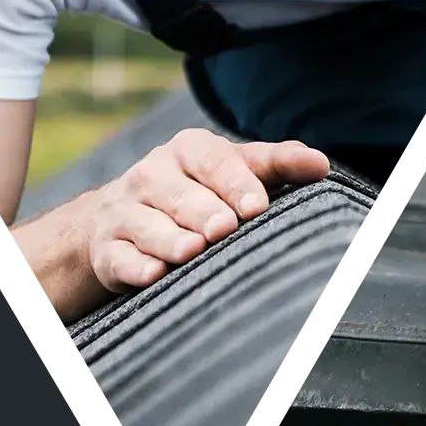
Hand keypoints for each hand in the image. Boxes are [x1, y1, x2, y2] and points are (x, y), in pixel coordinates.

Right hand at [86, 130, 329, 294]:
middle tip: (224, 229)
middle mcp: (151, 175)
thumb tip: (319, 163)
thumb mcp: (230, 170)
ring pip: (147, 224)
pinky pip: (119, 257)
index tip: (256, 206)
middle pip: (179, 193)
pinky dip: (135, 266)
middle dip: (203, 211)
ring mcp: (124, 212)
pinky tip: (153, 274)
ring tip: (193, 250)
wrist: (117, 218)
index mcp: (187, 150)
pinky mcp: (106, 249)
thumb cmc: (194, 191)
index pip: (213, 160)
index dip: (235, 181)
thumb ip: (273, 164)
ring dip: (170, 239)